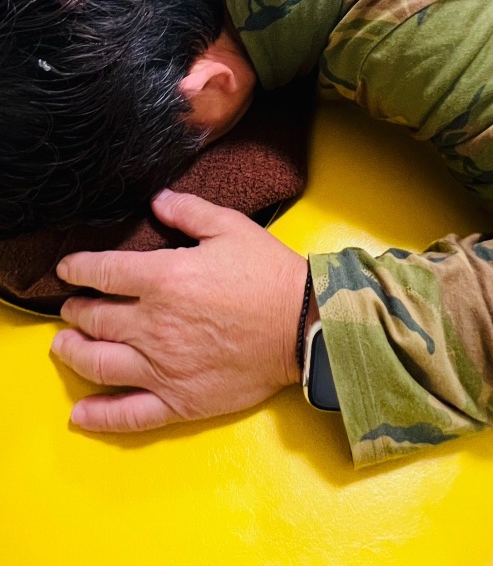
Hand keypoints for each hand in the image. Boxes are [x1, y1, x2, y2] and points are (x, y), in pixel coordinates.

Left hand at [50, 189, 308, 432]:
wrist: (305, 323)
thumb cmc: (270, 274)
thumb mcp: (233, 228)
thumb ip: (190, 212)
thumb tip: (157, 200)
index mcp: (164, 278)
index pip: (103, 272)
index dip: (78, 268)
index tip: (68, 269)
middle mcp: (153, 324)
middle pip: (94, 318)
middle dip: (76, 310)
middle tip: (73, 307)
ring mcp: (162, 366)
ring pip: (98, 363)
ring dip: (73, 352)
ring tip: (66, 346)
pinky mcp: (178, 400)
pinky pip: (127, 414)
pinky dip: (98, 415)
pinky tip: (80, 413)